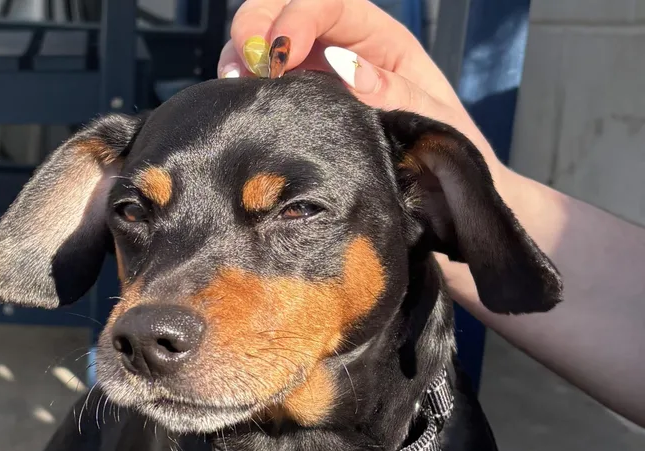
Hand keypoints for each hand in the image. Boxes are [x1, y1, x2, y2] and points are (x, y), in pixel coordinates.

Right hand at [218, 0, 504, 181]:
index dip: (299, 16)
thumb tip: (345, 66)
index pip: (332, 3)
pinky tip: (243, 105)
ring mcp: (315, 79)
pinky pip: (262, 86)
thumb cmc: (442, 157)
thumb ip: (396, 93)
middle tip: (246, 64)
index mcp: (382, 42)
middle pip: (288, 7)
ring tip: (237, 86)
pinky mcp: (297, 109)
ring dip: (242, 54)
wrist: (438, 200)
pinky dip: (244, 87)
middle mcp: (343, 50)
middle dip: (258, 24)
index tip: (279, 53)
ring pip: (267, 42)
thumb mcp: (431, 124)